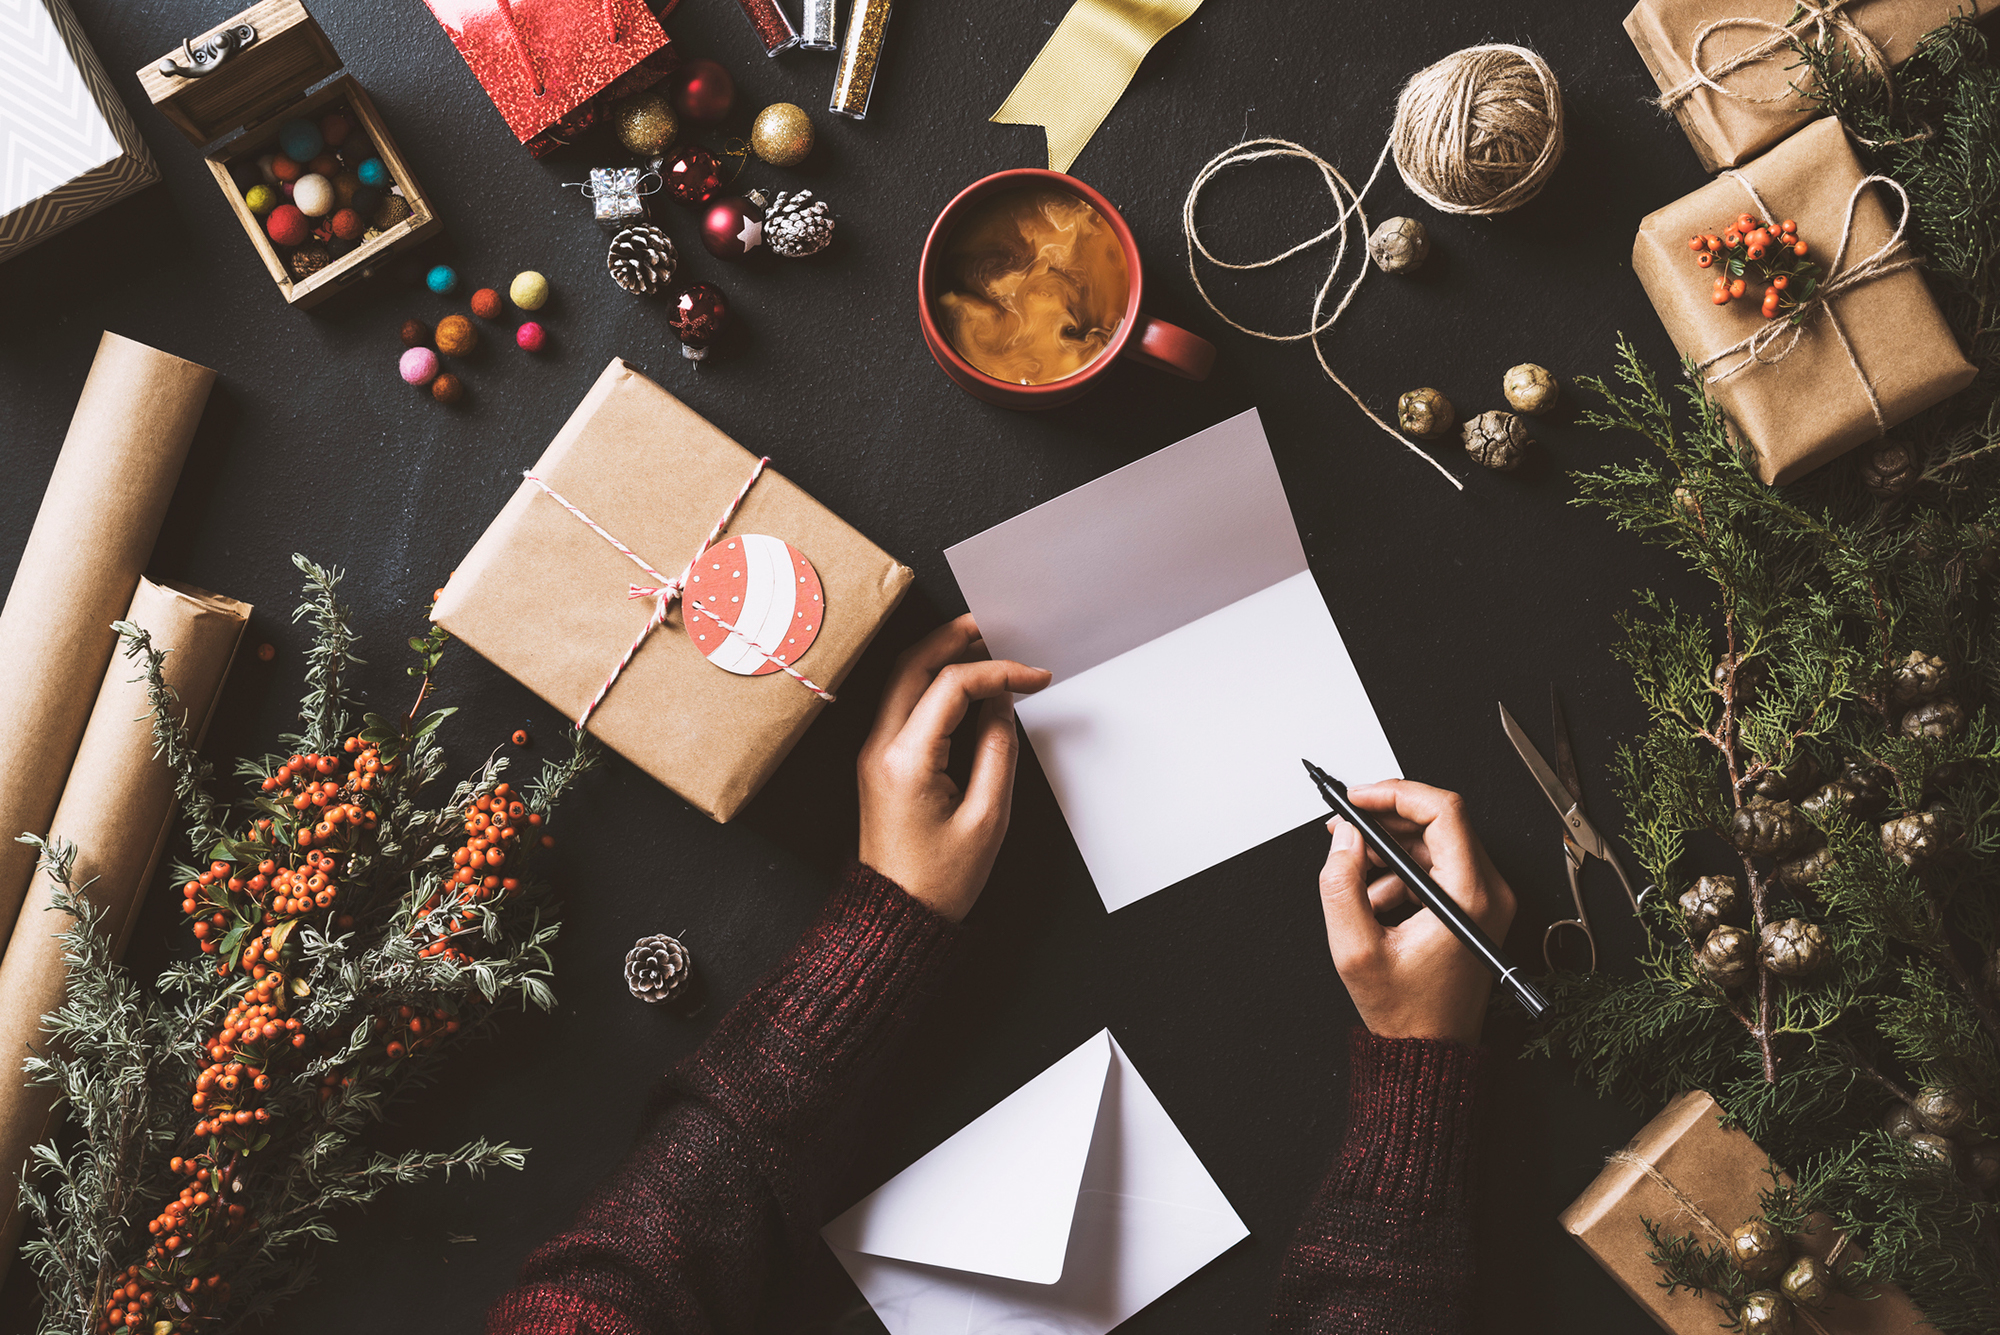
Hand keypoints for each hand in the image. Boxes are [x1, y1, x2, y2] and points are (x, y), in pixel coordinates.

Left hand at [858, 615, 1051, 921]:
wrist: (895, 916)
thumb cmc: (940, 880)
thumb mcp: (988, 817)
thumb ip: (999, 751)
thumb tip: (1003, 705)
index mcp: (906, 760)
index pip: (951, 687)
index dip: (999, 672)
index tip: (1035, 677)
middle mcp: (880, 747)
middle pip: (912, 665)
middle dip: (956, 638)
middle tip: (998, 627)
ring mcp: (874, 752)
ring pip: (902, 679)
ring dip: (941, 655)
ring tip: (984, 644)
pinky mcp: (880, 761)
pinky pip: (902, 704)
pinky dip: (933, 682)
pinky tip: (964, 684)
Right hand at [1316, 780, 1516, 1043]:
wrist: (1430, 1050)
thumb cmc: (1405, 1012)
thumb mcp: (1355, 950)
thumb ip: (1341, 885)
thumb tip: (1345, 837)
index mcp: (1469, 897)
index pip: (1443, 811)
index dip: (1395, 794)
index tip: (1358, 798)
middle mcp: (1488, 892)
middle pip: (1438, 822)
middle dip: (1384, 821)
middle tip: (1344, 829)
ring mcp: (1484, 899)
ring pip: (1434, 843)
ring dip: (1389, 851)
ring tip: (1354, 880)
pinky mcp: (1473, 907)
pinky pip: (1436, 866)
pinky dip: (1400, 872)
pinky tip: (1374, 901)